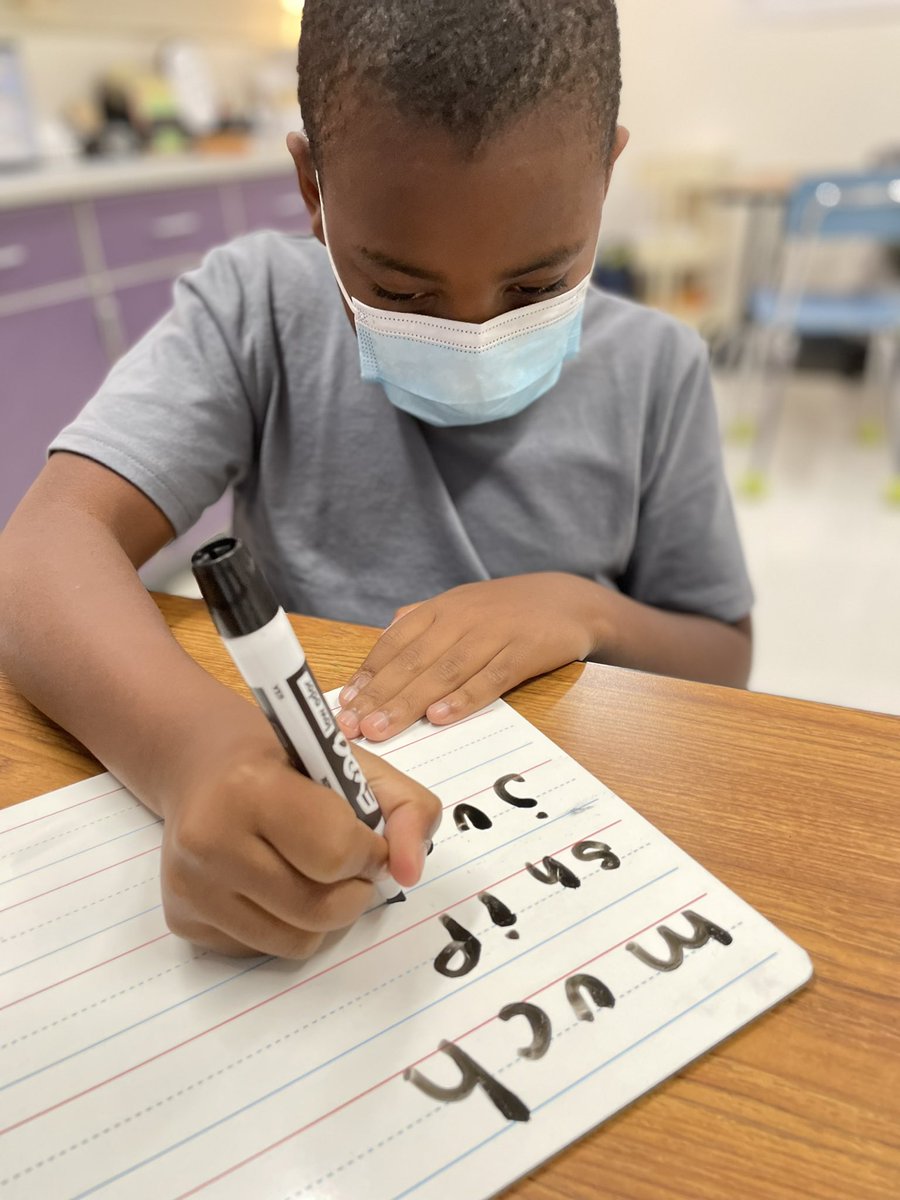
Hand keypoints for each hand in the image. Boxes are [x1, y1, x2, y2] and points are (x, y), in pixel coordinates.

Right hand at [159, 703, 440, 957]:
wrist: (201, 766)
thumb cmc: (286, 761)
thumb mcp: (353, 762)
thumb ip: (405, 809)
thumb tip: (408, 873)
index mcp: (249, 787)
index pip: (335, 853)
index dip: (368, 851)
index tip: (365, 837)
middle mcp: (208, 840)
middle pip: (320, 910)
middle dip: (353, 890)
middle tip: (347, 862)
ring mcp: (190, 886)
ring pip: (297, 942)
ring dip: (324, 915)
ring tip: (312, 872)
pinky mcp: (182, 920)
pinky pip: (263, 950)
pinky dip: (285, 925)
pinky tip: (272, 883)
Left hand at [336, 573, 604, 741]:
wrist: (571, 599)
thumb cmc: (509, 609)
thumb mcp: (463, 604)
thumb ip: (423, 620)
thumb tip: (385, 635)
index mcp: (442, 609)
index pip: (395, 643)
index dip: (368, 674)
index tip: (344, 704)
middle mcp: (462, 619)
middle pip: (413, 661)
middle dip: (379, 696)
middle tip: (353, 726)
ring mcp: (493, 635)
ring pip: (444, 672)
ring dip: (409, 702)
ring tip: (382, 729)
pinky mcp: (524, 652)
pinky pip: (490, 678)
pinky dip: (463, 699)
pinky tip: (439, 718)